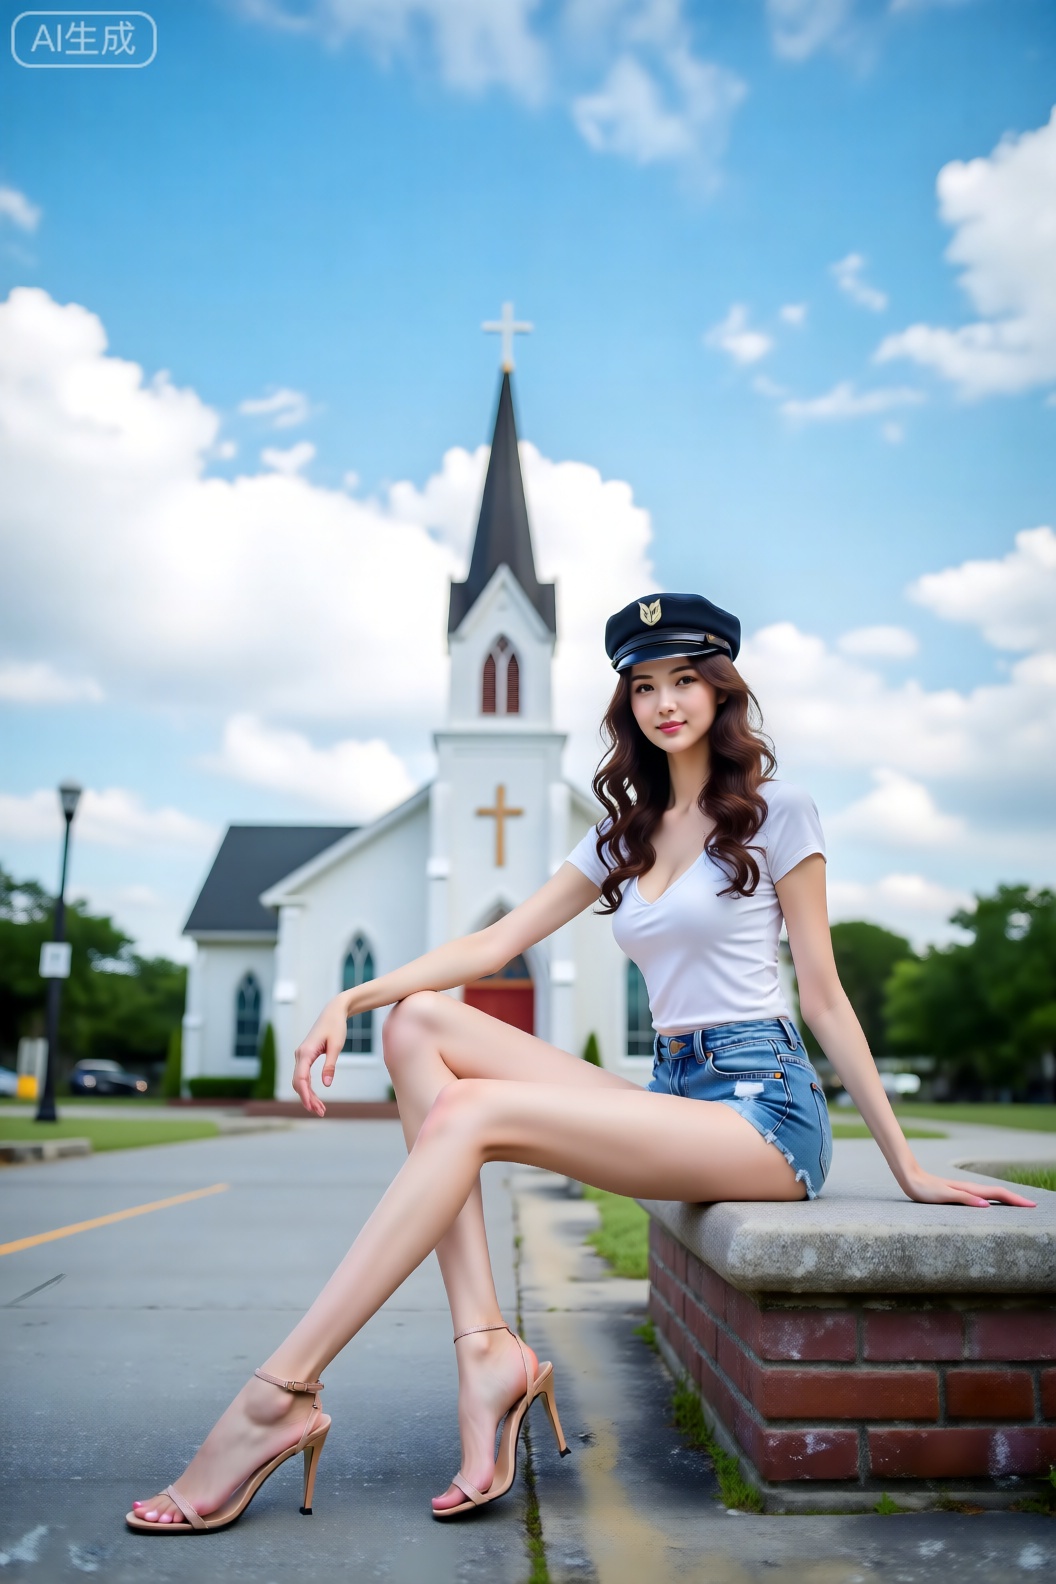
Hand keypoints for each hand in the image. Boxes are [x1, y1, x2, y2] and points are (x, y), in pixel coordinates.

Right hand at [292, 997, 348, 1115]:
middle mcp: (300, 1055)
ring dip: (308, 1095)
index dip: (305, 1095)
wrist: (333, 1012)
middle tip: (320, 1112)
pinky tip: (316, 1097)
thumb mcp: (336, 1046)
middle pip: (298, 1083)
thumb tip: (326, 1084)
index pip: (301, 1078)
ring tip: (320, 1109)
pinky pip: (304, 1076)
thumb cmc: (336, 1027)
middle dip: (307, 1099)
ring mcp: (301, 1056)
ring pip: (300, 1081)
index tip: (313, 1107)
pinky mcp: (305, 1057)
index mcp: (306, 1052)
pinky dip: (309, 1088)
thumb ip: (330, 1065)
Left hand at [901, 1166, 1035, 1208]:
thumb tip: (987, 1205)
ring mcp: (965, 1190)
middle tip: (1032, 1205)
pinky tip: (992, 1203)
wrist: (911, 1178)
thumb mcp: (945, 1195)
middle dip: (1016, 1199)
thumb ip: (965, 1199)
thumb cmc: (925, 1189)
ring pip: (991, 1194)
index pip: (998, 1194)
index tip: (1031, 1205)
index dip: (1015, 1199)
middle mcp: (970, 1189)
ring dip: (1006, 1198)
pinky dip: (993, 1199)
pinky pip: (982, 1196)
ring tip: (1018, 1204)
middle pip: (998, 1193)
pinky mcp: (959, 1192)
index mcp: (970, 1189)